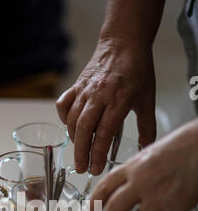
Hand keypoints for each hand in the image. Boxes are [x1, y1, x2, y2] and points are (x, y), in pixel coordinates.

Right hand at [56, 38, 155, 174]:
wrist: (123, 42)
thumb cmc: (137, 70)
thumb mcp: (147, 99)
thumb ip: (147, 127)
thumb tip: (146, 149)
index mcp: (119, 99)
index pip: (103, 132)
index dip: (97, 153)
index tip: (95, 169)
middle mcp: (99, 94)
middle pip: (83, 129)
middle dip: (81, 152)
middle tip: (82, 169)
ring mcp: (85, 89)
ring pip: (72, 119)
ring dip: (73, 139)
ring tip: (80, 153)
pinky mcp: (76, 85)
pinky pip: (63, 105)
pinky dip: (63, 118)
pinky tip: (70, 127)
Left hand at [90, 120, 197, 210]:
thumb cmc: (185, 143)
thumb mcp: (154, 151)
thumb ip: (141, 168)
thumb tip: (134, 181)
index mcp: (134, 166)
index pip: (105, 186)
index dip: (95, 201)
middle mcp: (141, 182)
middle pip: (114, 209)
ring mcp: (158, 196)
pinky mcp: (177, 206)